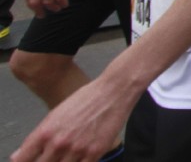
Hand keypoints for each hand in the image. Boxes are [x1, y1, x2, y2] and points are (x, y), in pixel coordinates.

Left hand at [11, 75, 136, 161]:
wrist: (113, 91)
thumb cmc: (86, 99)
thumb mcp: (56, 114)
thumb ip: (38, 137)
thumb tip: (20, 154)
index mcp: (45, 132)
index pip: (22, 159)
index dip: (23, 161)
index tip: (29, 160)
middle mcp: (58, 143)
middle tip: (51, 156)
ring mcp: (76, 150)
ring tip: (67, 153)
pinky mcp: (94, 153)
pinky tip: (79, 157)